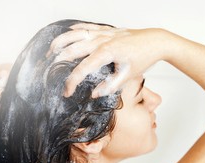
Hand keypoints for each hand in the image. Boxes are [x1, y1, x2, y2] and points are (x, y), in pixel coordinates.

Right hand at [48, 24, 166, 97]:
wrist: (155, 42)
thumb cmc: (143, 58)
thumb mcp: (128, 76)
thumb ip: (110, 86)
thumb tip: (94, 94)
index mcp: (106, 53)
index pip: (82, 69)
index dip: (72, 82)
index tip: (66, 92)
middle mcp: (101, 40)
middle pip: (72, 48)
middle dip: (58, 60)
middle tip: (49, 71)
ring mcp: (103, 33)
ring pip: (75, 34)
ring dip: (61, 42)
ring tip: (50, 52)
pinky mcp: (106, 29)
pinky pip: (86, 27)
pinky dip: (75, 30)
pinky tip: (68, 34)